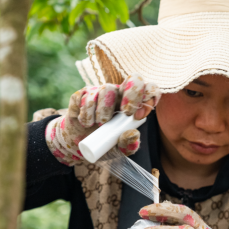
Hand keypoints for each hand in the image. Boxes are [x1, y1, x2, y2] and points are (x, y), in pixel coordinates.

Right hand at [45, 74, 159, 165]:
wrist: (78, 146)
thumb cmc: (104, 145)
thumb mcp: (118, 150)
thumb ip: (128, 146)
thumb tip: (133, 134)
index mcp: (134, 104)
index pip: (149, 89)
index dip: (149, 96)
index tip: (138, 116)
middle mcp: (120, 93)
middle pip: (134, 78)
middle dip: (133, 94)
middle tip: (126, 112)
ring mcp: (100, 91)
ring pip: (107, 89)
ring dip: (103, 109)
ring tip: (100, 124)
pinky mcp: (82, 94)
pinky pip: (86, 96)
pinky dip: (86, 112)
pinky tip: (86, 122)